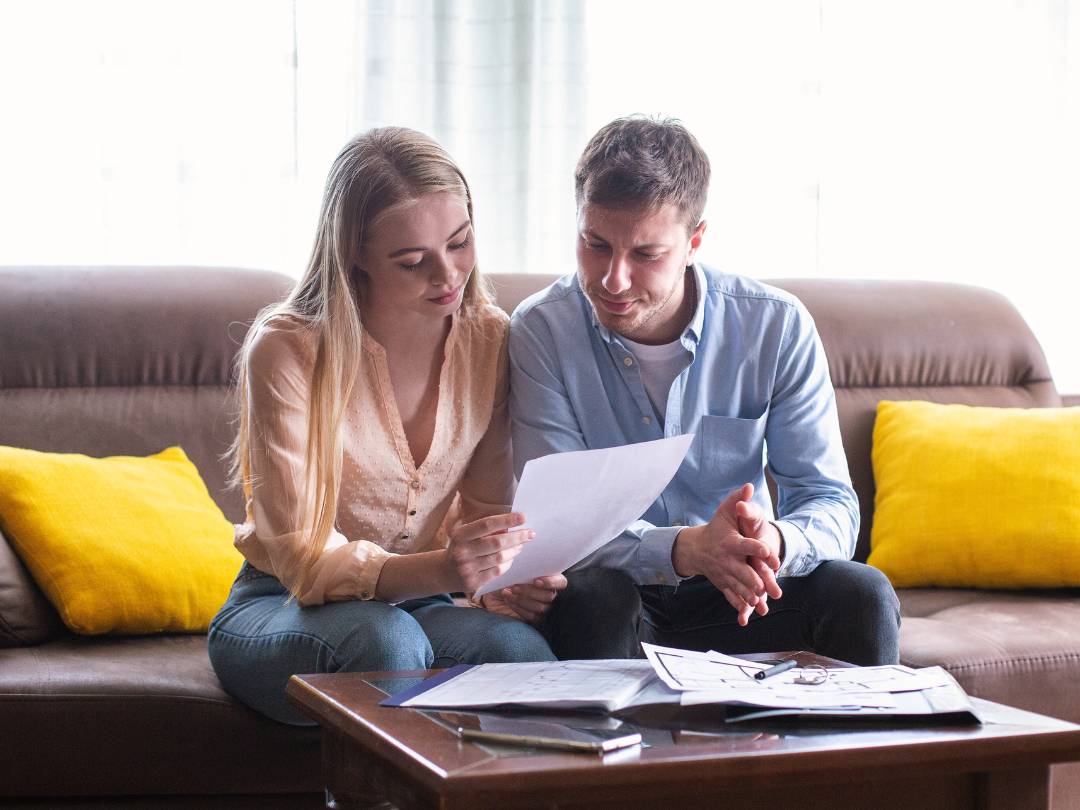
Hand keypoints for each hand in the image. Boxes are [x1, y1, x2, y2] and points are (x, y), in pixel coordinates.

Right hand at [446, 512, 533, 592]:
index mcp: (460, 535)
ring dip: (514, 550)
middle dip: (517, 537)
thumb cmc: (460, 548)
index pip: (487, 525)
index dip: (506, 520)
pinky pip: (498, 571)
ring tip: (521, 545)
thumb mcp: (465, 535)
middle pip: (497, 542)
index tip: (522, 517)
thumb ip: (484, 530)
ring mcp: (468, 569)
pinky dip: (508, 563)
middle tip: (530, 533)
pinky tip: (511, 557)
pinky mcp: (474, 582)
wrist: (444, 572)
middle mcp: (463, 552)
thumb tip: (511, 525)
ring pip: (500, 558)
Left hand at [480, 574, 567, 624]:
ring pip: (540, 607)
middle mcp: (549, 593)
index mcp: (551, 578)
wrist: (495, 590)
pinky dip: (518, 608)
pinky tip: (509, 601)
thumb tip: (528, 563)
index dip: (551, 582)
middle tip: (514, 586)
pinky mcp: (534, 618)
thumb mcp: (515, 569)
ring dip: (522, 599)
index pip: (561, 582)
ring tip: (507, 593)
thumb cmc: (508, 576)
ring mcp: (543, 607)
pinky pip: (532, 616)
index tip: (536, 581)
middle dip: (530, 591)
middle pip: (549, 596)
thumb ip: (525, 567)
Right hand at [671, 483, 781, 625]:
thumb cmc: (716, 528)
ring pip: (738, 588)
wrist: (696, 549)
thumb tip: (749, 486)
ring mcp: (725, 574)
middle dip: (754, 580)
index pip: (747, 545)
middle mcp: (727, 560)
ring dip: (749, 596)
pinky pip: (731, 597)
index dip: (760, 549)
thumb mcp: (725, 512)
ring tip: (761, 602)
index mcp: (731, 542)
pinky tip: (748, 614)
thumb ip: (738, 500)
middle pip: (743, 572)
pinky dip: (739, 606)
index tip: (772, 556)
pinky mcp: (723, 584)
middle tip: (765, 587)